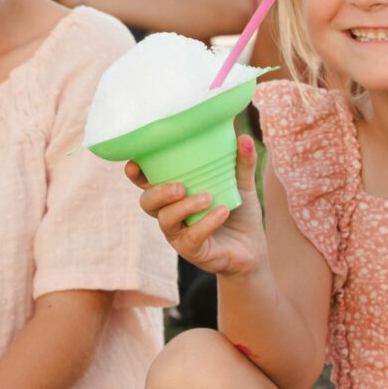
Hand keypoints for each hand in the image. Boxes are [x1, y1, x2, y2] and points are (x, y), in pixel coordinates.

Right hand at [128, 132, 266, 276]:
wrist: (252, 248)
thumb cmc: (238, 213)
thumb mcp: (242, 184)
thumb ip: (242, 162)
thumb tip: (245, 137)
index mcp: (174, 194)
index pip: (147, 182)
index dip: (136, 174)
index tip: (134, 164)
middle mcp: (170, 213)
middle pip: (147, 202)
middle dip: (159, 192)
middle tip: (180, 186)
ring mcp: (178, 234)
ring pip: (166, 220)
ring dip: (184, 207)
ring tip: (207, 198)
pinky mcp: (192, 251)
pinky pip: (191, 237)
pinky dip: (206, 222)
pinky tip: (222, 212)